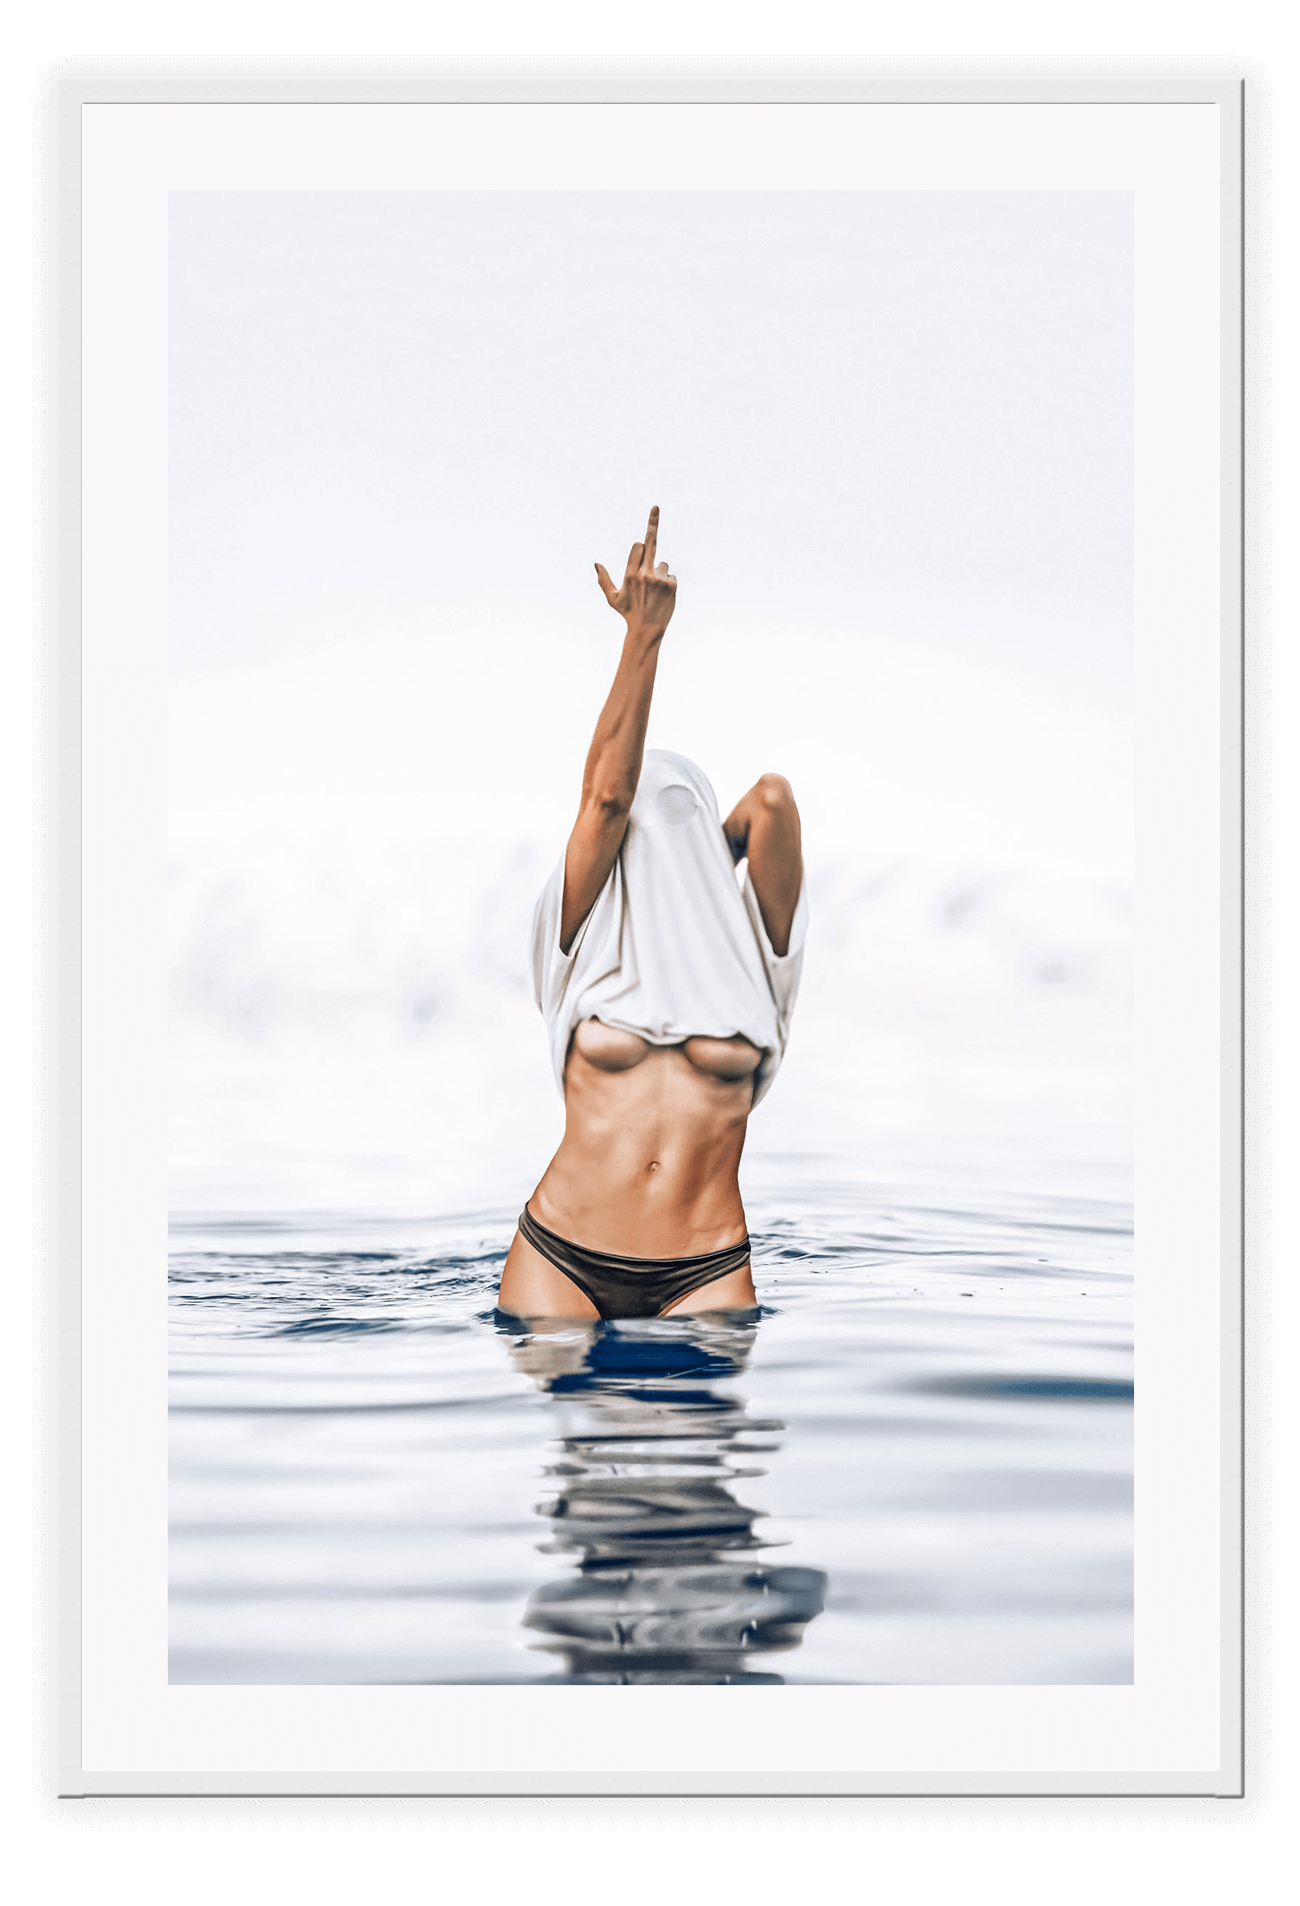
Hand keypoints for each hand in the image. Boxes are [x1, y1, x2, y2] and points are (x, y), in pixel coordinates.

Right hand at [595, 506, 676, 639]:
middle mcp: (644, 574)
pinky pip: (670, 575)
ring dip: (659, 573)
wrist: (647, 630)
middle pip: (650, 542)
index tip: (641, 541)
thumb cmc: (628, 613)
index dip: (639, 548)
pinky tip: (662, 596)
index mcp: (629, 574)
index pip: (637, 547)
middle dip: (652, 523)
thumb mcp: (613, 598)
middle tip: (655, 507)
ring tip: (654, 592)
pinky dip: (667, 583)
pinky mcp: (671, 585)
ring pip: (662, 564)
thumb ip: (603, 579)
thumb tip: (596, 562)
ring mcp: (659, 579)